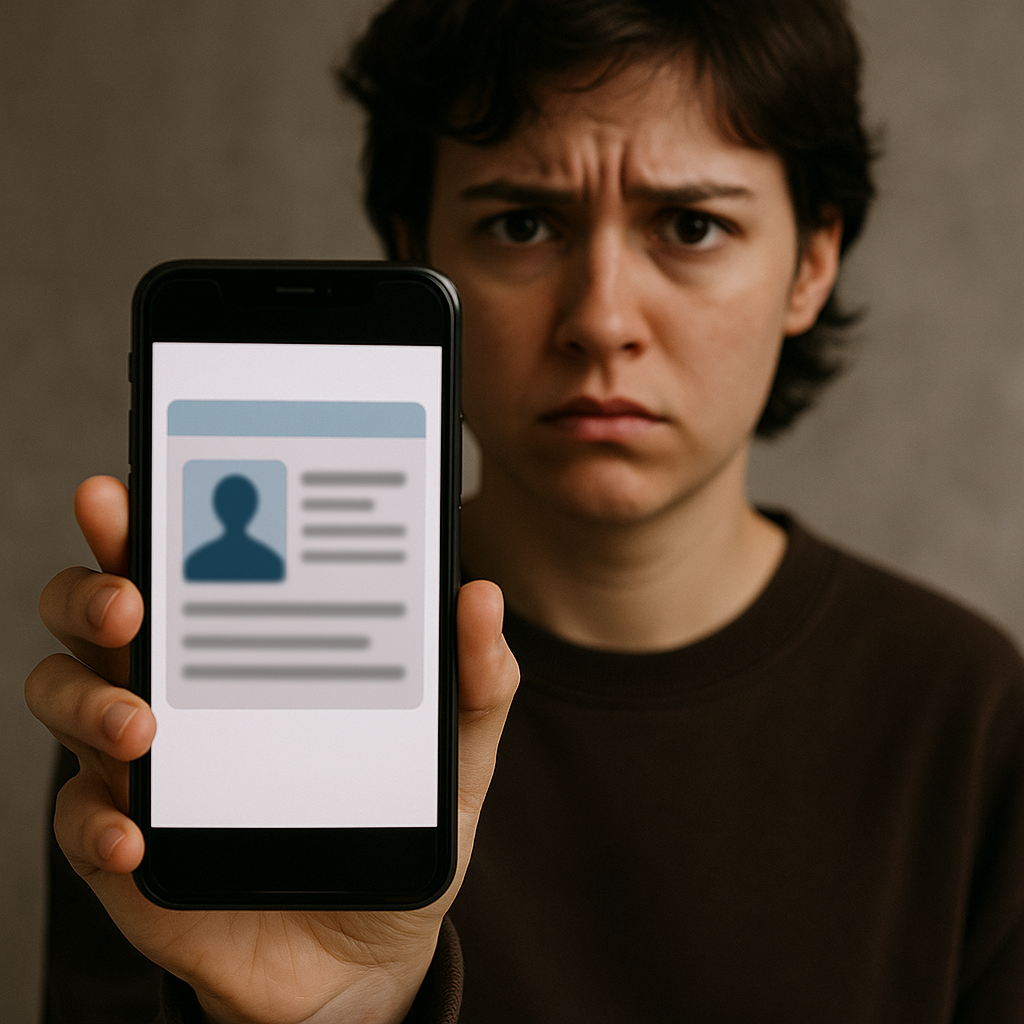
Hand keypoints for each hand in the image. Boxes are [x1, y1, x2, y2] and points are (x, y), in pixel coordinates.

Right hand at [26, 475, 518, 1023]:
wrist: (365, 949)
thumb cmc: (394, 823)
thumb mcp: (451, 750)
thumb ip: (473, 679)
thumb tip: (480, 596)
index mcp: (247, 644)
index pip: (184, 561)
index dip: (142, 519)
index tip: (130, 489)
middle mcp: (181, 687)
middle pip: (94, 611)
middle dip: (93, 591)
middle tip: (132, 601)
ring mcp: (145, 764)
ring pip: (65, 697)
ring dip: (87, 701)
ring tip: (144, 727)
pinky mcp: (126, 842)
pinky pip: (79, 818)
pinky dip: (98, 819)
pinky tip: (137, 832)